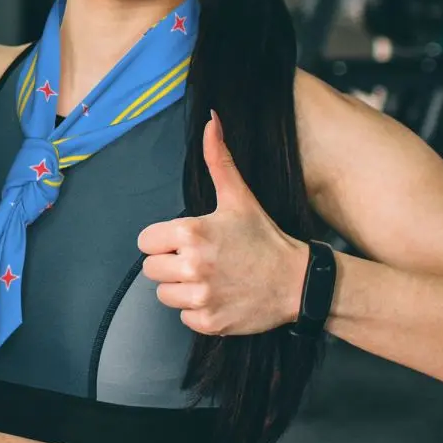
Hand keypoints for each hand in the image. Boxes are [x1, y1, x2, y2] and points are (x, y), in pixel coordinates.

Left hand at [137, 112, 307, 335]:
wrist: (297, 282)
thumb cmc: (263, 237)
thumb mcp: (238, 196)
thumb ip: (218, 158)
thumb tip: (210, 120)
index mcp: (191, 232)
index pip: (145, 241)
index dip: (163, 240)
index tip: (185, 240)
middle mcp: (192, 265)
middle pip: (151, 269)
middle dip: (170, 264)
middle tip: (199, 259)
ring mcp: (201, 297)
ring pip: (164, 294)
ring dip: (181, 288)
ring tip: (209, 277)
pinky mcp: (209, 323)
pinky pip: (183, 317)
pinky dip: (197, 310)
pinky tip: (218, 296)